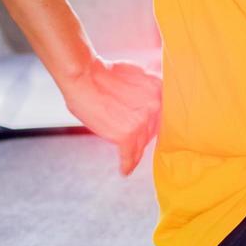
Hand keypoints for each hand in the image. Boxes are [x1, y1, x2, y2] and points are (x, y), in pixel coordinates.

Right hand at [60, 57, 162, 176]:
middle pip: (153, 129)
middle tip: (136, 143)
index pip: (160, 113)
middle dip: (144, 136)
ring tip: (130, 158)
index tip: (149, 130)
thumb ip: (145, 90)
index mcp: (159, 88)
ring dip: (135, 151)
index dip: (153, 123)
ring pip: (142, 143)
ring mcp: (142, 121)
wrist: (86, 77)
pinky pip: (130, 155)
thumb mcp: (136, 75)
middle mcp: (155, 105)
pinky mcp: (127, 135)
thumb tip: (146, 101)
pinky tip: (125, 170)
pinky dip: (127, 164)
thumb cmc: (104, 75)